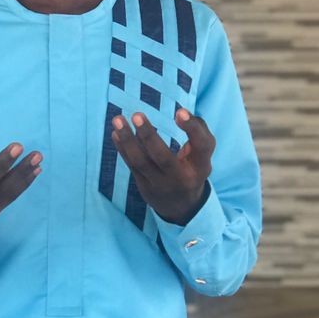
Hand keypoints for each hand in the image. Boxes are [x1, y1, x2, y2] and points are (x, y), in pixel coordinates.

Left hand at [111, 109, 213, 224]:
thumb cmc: (192, 167)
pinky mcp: (144, 185)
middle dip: (148, 136)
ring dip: (127, 140)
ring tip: (117, 119)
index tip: (179, 112)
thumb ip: (198, 129)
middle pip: (163, 158)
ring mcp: (160, 184)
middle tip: (137, 115)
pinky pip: (131, 165)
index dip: (192, 128)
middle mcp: (181, 177)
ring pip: (141, 162)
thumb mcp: (203, 152)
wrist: (181, 205)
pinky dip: (122, 148)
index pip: (201, 146)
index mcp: (201, 166)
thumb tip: (181, 113)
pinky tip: (115, 133)